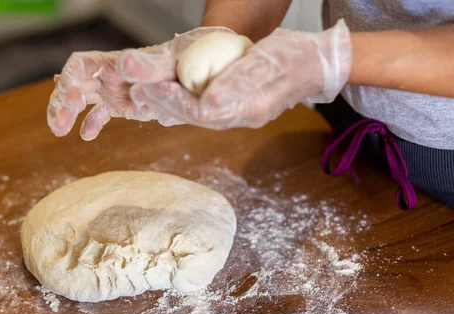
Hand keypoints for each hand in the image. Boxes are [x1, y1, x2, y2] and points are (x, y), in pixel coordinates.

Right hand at [47, 26, 232, 139]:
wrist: (200, 75)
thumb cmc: (186, 60)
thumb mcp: (170, 62)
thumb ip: (148, 66)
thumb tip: (122, 62)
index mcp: (116, 62)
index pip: (81, 65)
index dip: (70, 80)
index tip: (71, 100)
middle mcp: (110, 76)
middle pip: (74, 84)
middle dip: (61, 102)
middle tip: (59, 125)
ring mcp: (115, 92)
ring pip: (82, 100)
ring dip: (68, 113)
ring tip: (60, 131)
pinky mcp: (123, 106)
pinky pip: (100, 115)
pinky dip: (92, 124)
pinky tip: (86, 137)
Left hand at [129, 20, 351, 129]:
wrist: (316, 64)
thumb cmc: (296, 57)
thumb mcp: (270, 61)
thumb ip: (240, 82)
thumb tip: (208, 103)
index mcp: (248, 109)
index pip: (202, 112)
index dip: (174, 101)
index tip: (151, 87)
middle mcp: (239, 117)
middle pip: (193, 117)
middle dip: (163, 103)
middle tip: (136, 90)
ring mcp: (237, 114)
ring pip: (194, 115)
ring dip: (168, 104)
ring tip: (142, 92)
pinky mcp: (234, 106)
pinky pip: (202, 109)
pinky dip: (180, 102)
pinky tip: (164, 94)